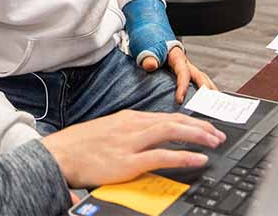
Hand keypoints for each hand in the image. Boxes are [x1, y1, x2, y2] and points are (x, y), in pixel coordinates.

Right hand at [41, 110, 224, 189]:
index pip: (166, 117)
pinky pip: (162, 156)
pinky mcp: (128, 161)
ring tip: (215, 142)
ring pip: (172, 132)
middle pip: (174, 121)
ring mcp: (130, 142)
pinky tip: (199, 159)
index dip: (189, 121)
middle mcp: (133, 125)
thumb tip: (145, 140)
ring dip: (198, 136)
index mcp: (128, 119)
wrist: (58, 154)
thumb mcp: (107, 132)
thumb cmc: (79, 146)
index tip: (205, 127)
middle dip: (200, 127)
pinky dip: (183, 156)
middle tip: (218, 134)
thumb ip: (127, 133)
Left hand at [142, 46, 217, 102]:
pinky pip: (199, 82)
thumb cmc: (152, 44)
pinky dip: (206, 91)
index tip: (180, 100)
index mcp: (177, 57)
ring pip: (203, 80)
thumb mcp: (147, 49)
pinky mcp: (188, 73)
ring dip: (210, 91)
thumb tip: (150, 65)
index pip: (183, 73)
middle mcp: (186, 63)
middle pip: (200, 77)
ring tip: (216, 105)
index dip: (182, 87)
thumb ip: (148, 58)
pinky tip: (209, 100)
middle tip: (209, 104)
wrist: (154, 38)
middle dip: (205, 91)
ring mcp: (189, 68)